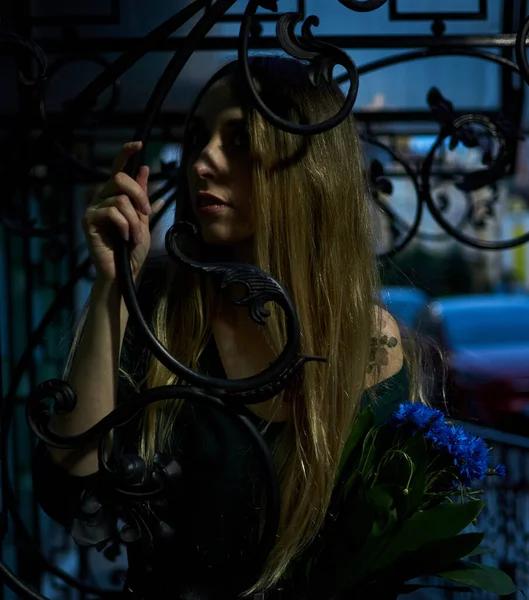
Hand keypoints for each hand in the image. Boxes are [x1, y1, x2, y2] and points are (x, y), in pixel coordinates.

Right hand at [83, 141, 163, 282]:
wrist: (126, 271)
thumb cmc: (133, 249)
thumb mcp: (143, 219)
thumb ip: (142, 196)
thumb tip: (144, 169)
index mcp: (115, 196)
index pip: (118, 170)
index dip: (125, 154)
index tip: (139, 145)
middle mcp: (102, 198)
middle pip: (120, 179)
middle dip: (139, 196)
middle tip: (146, 212)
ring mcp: (94, 209)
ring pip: (120, 200)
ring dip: (134, 221)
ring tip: (135, 237)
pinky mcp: (89, 221)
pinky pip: (112, 213)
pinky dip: (125, 227)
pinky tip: (125, 239)